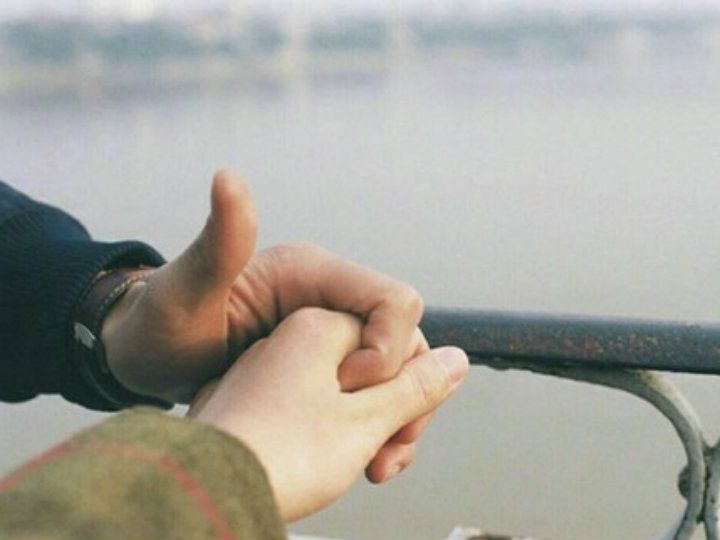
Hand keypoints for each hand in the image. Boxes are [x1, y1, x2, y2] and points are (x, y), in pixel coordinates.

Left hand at [101, 168, 427, 478]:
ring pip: (398, 370)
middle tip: (380, 446)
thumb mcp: (183, 294)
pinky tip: (365, 460)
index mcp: (312, 274)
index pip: (395, 301)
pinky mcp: (324, 363)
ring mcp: (329, 333)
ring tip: (379, 464)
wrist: (148, 360)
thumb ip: (216, 244)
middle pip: (407, 338)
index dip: (388, 349)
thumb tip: (227, 178)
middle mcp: (330, 299)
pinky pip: (374, 392)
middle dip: (404, 390)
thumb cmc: (158, 326)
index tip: (345, 390)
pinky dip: (378, 424)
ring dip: (399, 414)